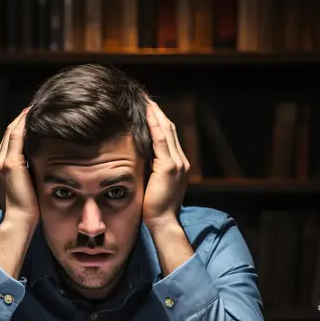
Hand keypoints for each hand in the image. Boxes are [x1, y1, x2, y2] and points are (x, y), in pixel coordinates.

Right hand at [0, 108, 38, 226]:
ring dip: (23, 118)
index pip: (9, 141)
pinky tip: (34, 116)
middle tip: (35, 107)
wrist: (18, 220)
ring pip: (11, 131)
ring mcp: (2, 162)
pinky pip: (16, 137)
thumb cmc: (26, 209)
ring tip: (35, 107)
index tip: (31, 118)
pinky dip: (24, 124)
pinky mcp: (11, 164)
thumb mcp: (25, 187)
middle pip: (9, 132)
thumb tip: (41, 163)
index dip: (19, 127)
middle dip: (21, 119)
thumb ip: (28, 173)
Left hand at [142, 99, 190, 229]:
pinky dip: (154, 125)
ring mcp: (177, 163)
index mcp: (178, 165)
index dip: (159, 121)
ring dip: (155, 114)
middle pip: (170, 129)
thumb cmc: (154, 208)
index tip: (148, 108)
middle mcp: (181, 161)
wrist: (163, 222)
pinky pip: (161, 140)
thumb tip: (138, 158)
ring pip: (167, 131)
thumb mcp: (153, 184)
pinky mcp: (169, 167)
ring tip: (145, 100)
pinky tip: (147, 114)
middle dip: (157, 112)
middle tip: (145, 98)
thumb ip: (151, 170)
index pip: (169, 137)